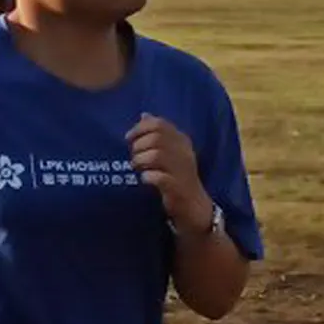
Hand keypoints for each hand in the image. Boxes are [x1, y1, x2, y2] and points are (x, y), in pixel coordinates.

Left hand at [128, 113, 212, 232]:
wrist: (194, 207)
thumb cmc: (178, 177)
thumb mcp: (170, 153)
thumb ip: (158, 134)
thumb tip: (144, 115)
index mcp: (182, 141)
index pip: (160, 124)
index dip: (140, 128)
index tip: (129, 138)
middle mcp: (185, 153)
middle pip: (156, 138)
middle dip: (138, 146)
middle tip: (134, 156)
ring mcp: (183, 171)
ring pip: (156, 155)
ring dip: (140, 160)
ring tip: (137, 167)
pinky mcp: (178, 189)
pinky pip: (159, 178)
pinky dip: (147, 176)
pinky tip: (144, 179)